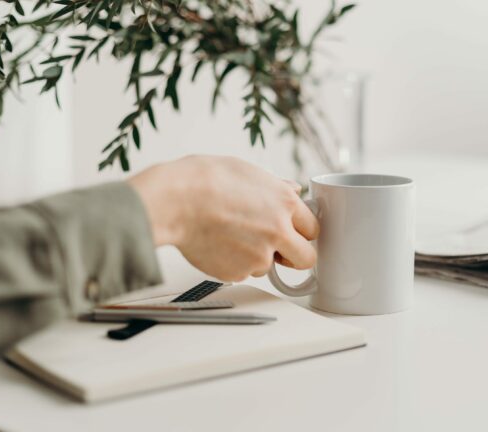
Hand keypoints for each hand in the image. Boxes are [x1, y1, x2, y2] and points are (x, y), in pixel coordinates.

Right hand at [128, 155, 318, 281]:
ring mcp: (259, 256)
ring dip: (258, 257)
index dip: (302, 231)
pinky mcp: (238, 272)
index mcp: (285, 204)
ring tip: (232, 236)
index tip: (295, 233)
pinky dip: (234, 263)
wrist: (174, 201)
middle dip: (295, 256)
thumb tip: (291, 190)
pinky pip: (243, 272)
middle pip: (306, 258)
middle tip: (281, 251)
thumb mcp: (247, 171)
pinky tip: (219, 244)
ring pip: (269, 266)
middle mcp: (278, 231)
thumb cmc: (204, 181)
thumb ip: (275, 186)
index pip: (313, 228)